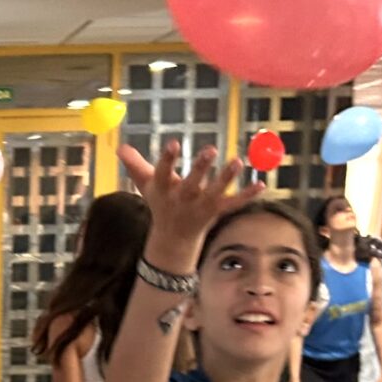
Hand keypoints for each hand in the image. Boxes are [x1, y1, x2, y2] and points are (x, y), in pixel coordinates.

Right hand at [118, 139, 265, 274]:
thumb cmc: (160, 204)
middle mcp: (182, 200)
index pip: (163, 174)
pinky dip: (247, 195)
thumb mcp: (147, 185)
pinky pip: (233, 204)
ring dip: (225, 179)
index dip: (167, 159)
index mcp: (164, 191)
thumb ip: (136, 165)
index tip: (173, 143)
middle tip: (210, 150)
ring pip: (214, 193)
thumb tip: (120, 147)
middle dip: (200, 168)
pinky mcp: (216, 212)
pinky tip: (261, 184)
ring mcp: (200, 207)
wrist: (173, 239)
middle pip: (191, 184)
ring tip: (237, 162)